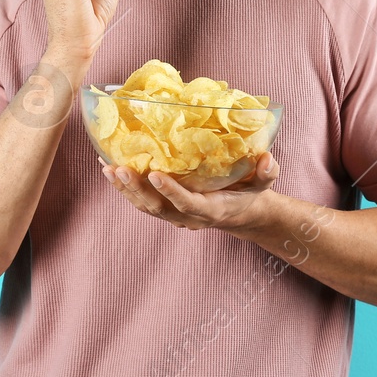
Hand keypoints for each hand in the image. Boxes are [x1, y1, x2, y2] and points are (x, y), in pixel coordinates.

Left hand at [101, 152, 280, 231]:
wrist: (242, 213)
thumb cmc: (250, 193)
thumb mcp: (263, 184)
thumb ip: (267, 173)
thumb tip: (268, 159)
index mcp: (211, 210)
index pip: (188, 204)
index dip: (171, 192)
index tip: (154, 173)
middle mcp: (188, 216)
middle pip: (157, 208)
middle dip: (136, 189)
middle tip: (118, 168)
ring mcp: (174, 215)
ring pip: (144, 206)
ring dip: (124, 188)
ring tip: (107, 167)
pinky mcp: (164, 208)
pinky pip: (140, 200)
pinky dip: (123, 186)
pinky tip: (108, 168)